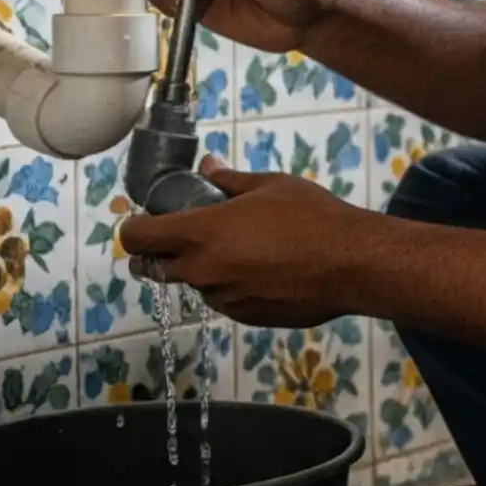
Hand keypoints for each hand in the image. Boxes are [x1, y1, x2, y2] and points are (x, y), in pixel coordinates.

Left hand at [114, 162, 362, 326]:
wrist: (351, 264)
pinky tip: (263, 271)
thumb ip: (229, 181)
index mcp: (200, 234)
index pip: (136, 239)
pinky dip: (231, 286)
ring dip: (202, 269)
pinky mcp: (245, 317)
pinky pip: (224, 299)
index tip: (147, 221)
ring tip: (240, 251)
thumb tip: (208, 167)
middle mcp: (202, 271)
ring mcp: (223, 299)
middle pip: (153, 269)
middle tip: (181, 238)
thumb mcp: (269, 186)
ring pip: (195, 284)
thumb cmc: (310, 216)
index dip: (134, 229)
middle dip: (158, 255)